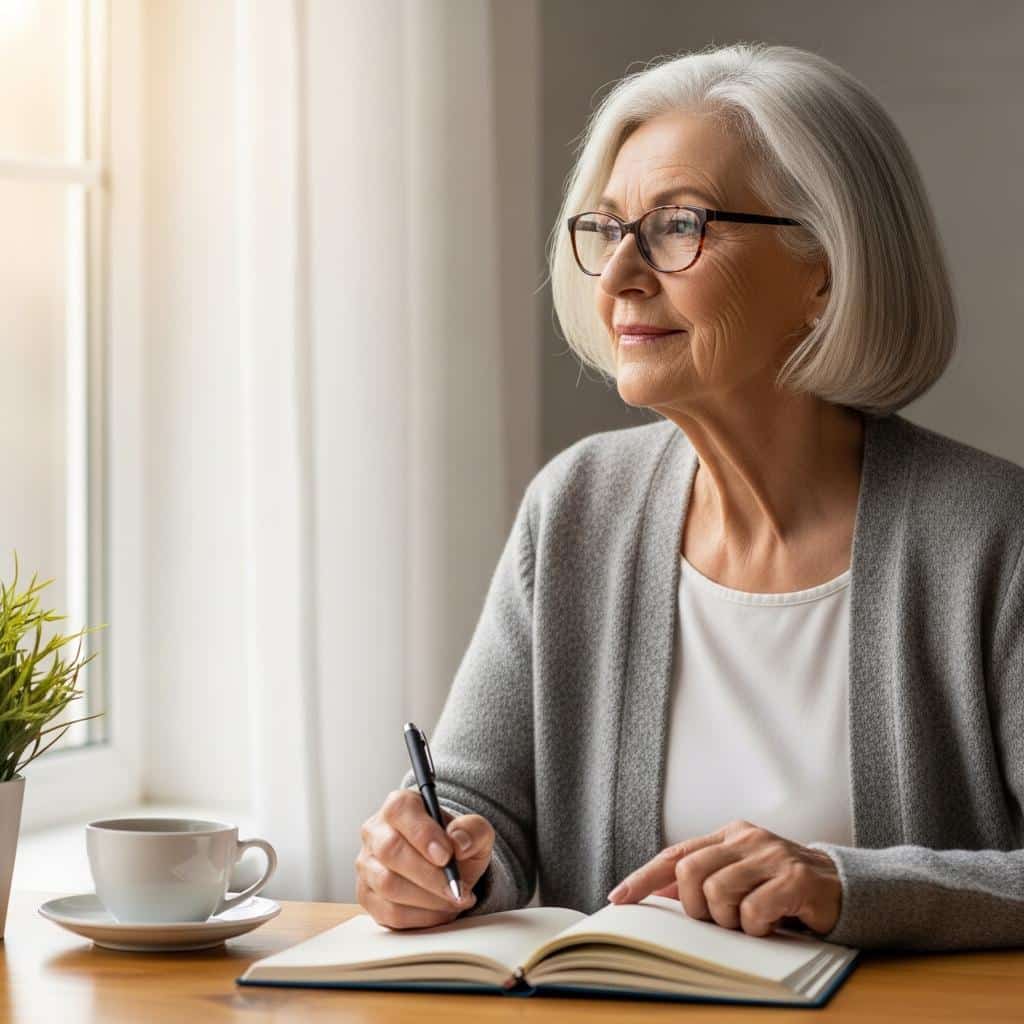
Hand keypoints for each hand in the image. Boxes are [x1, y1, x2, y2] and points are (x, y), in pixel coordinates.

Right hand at [356, 788, 494, 929]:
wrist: (446, 868)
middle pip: (390, 851)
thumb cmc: (454, 844)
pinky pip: (389, 912)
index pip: (400, 812)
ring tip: (454, 900)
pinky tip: (440, 910)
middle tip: (457, 889)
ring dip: (427, 899)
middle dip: (428, 875)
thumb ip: (472, 830)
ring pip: (388, 885)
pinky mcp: (367, 895)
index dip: (423, 834)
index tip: (447, 856)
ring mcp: (367, 864)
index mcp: (399, 805)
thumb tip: (459, 842)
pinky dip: (420, 917)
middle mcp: (376, 831)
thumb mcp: (474, 831)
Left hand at [606, 819, 841, 937]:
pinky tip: (773, 924)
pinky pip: (754, 911)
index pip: (675, 854)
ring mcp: (771, 855)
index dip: (643, 877)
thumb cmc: (783, 889)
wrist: (845, 889)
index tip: (617, 899)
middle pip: (690, 873)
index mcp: (728, 836)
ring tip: (751, 923)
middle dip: (696, 908)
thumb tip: (655, 891)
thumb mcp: (741, 878)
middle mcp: (746, 838)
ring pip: (718, 892)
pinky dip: (756, 927)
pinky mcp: (796, 878)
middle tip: (720, 921)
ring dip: (730, 921)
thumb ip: (704, 880)